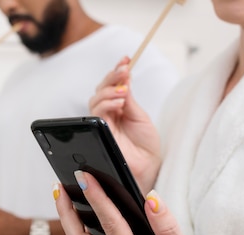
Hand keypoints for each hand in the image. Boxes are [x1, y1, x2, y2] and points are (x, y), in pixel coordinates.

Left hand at [54, 174, 243, 234]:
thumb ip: (167, 225)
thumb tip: (151, 198)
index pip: (110, 224)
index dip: (97, 198)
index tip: (86, 177)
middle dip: (66, 211)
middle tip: (59, 185)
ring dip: (68, 221)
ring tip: (63, 196)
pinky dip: (78, 234)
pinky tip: (78, 218)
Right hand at [89, 57, 160, 191]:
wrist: (148, 167)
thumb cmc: (146, 146)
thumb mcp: (140, 116)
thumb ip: (129, 99)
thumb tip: (123, 77)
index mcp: (118, 108)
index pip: (112, 86)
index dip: (117, 71)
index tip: (126, 58)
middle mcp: (108, 115)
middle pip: (100, 90)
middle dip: (111, 77)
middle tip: (124, 70)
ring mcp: (102, 124)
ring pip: (95, 100)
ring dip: (108, 90)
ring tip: (124, 90)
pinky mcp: (99, 133)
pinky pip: (95, 114)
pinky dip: (106, 103)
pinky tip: (119, 101)